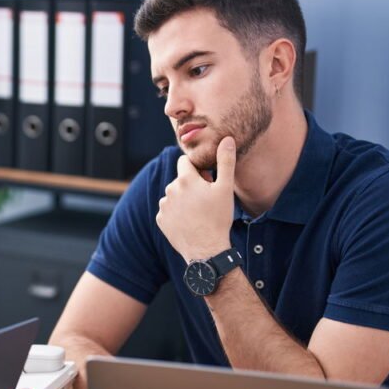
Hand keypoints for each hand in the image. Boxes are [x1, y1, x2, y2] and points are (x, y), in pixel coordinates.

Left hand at [156, 136, 235, 261]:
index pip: (184, 162)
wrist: (206, 249)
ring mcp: (163, 206)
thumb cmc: (218, 218)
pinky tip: (189, 222)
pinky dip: (177, 213)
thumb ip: (225, 161)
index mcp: (185, 179)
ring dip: (183, 199)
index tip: (206, 181)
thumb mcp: (225, 188)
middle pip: (180, 180)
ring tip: (198, 213)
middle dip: (191, 185)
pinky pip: (168, 210)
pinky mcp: (160, 219)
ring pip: (174, 195)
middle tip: (206, 200)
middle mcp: (170, 190)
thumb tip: (227, 139)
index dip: (196, 169)